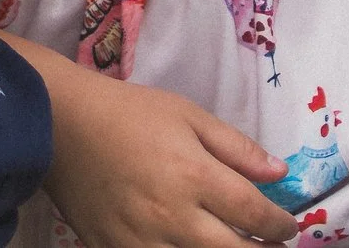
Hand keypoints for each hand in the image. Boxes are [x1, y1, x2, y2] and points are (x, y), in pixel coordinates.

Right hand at [45, 65, 298, 247]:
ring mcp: (142, 241)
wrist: (61, 124)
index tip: (287, 227)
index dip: (280, 226)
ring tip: (230, 247)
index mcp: (194, 176)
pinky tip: (187, 247)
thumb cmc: (129, 113)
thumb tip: (279, 173)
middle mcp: (173, 217)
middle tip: (269, 246)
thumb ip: (236, 147)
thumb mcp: (188, 115)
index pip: (254, 215)